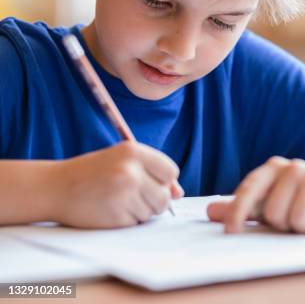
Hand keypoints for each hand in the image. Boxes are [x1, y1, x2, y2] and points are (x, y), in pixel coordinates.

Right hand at [53, 141, 183, 227]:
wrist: (56, 187)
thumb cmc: (93, 172)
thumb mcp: (123, 162)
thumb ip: (153, 173)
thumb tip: (178, 193)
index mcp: (133, 151)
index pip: (170, 171)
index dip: (164, 180)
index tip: (151, 182)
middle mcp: (130, 171)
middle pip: (164, 196)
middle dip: (154, 200)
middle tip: (132, 195)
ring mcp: (123, 194)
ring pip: (152, 212)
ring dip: (140, 211)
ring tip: (118, 200)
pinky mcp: (116, 215)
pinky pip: (136, 223)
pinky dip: (127, 220)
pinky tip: (110, 209)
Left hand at [207, 157, 304, 233]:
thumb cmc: (303, 199)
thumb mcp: (271, 201)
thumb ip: (242, 206)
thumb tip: (209, 211)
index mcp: (274, 168)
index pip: (249, 189)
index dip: (237, 211)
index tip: (229, 232)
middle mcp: (295, 168)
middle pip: (274, 214)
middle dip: (284, 224)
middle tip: (296, 215)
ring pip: (296, 222)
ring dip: (304, 228)